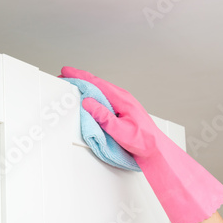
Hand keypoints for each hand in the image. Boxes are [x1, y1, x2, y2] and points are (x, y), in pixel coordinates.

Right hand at [59, 66, 222, 222]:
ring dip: (86, 85)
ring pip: (101, 89)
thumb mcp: (120, 131)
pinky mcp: (123, 109)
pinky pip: (105, 96)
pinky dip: (94, 93)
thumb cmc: (143, 142)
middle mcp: (123, 97)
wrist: (157, 150)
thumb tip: (88, 102)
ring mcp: (123, 102)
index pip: (96, 83)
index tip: (66, 72)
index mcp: (121, 99)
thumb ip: (103, 116)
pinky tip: (89, 96)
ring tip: (74, 84)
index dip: (79, 77)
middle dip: (80, 78)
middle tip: (65, 76)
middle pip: (97, 83)